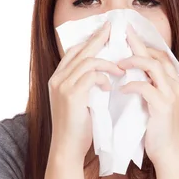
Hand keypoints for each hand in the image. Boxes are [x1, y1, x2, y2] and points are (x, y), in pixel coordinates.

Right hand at [48, 21, 125, 162]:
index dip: (89, 41)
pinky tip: (110, 87)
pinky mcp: (71, 95)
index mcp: (57, 79)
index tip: (105, 34)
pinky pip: (91, 76)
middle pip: (80, 50)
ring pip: (87, 61)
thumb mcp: (80, 101)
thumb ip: (85, 86)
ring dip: (108, 63)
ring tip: (121, 70)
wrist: (67, 148)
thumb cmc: (77, 128)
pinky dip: (104, 78)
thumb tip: (103, 73)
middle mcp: (57, 79)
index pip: (73, 51)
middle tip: (114, 30)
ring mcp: (62, 86)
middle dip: (99, 39)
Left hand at [117, 23, 178, 166]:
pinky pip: (145, 88)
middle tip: (121, 35)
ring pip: (153, 67)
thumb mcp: (154, 104)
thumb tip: (129, 74)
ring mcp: (171, 95)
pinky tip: (121, 88)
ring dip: (133, 61)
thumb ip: (147, 87)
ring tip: (118, 64)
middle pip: (156, 55)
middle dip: (137, 44)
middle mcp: (175, 84)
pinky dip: (132, 85)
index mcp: (173, 82)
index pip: (160, 56)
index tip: (127, 36)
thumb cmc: (157, 129)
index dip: (144, 45)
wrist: (168, 152)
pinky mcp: (163, 106)